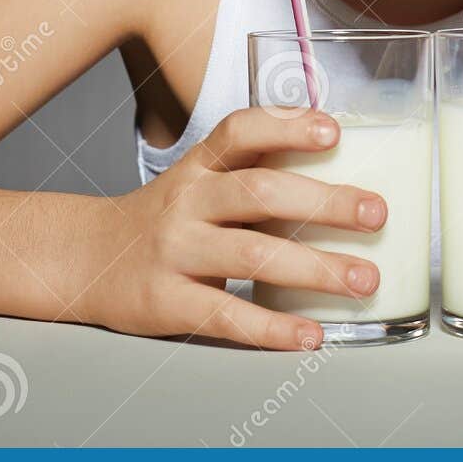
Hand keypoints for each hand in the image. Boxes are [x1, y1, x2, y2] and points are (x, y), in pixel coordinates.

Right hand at [78, 107, 387, 349]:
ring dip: (315, 268)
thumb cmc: (166, 220)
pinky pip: (226, 315)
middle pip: (259, 192)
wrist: (85, 260)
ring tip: (363, 279)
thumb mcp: (199, 182)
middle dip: (325, 201)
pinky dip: (273, 328)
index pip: (240, 132)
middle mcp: (186, 201)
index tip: (334, 131)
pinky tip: (311, 335)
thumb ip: (254, 174)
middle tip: (377, 212)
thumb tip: (344, 171)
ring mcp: (174, 251)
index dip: (286, 126)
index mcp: (199, 166)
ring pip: (251, 255)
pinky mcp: (166, 301)